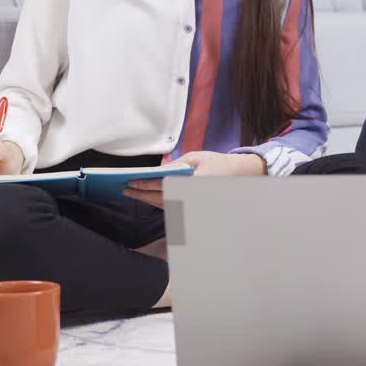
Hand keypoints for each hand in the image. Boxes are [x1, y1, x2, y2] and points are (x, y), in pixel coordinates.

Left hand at [124, 151, 265, 206]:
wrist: (238, 174)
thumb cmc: (217, 164)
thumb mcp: (196, 158)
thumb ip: (177, 165)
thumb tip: (158, 171)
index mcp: (192, 183)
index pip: (163, 186)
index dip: (146, 185)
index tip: (132, 182)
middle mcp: (191, 196)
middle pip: (161, 199)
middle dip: (142, 194)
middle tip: (126, 189)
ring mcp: (191, 204)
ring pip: (164, 205)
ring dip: (147, 200)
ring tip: (133, 192)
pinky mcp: (191, 207)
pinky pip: (171, 207)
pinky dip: (157, 202)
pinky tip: (147, 197)